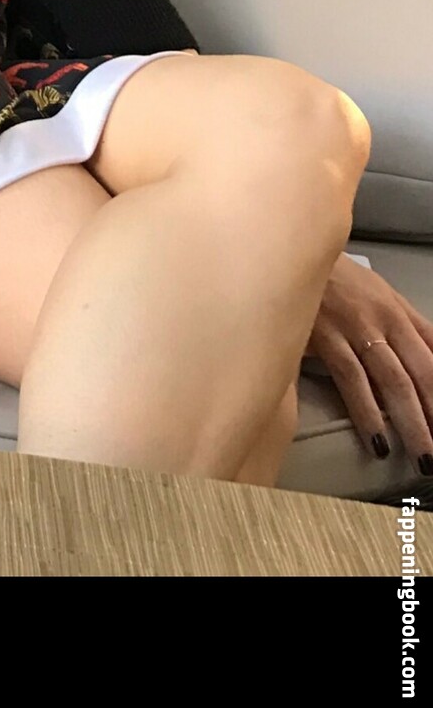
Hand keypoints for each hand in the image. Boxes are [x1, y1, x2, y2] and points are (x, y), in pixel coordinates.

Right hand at [305, 253, 432, 470]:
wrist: (288, 250)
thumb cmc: (332, 280)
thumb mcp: (376, 296)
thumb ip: (403, 328)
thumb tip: (428, 361)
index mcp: (399, 312)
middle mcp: (384, 318)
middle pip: (424, 373)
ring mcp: (355, 326)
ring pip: (395, 381)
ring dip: (414, 423)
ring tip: (424, 456)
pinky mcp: (325, 335)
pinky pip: (352, 378)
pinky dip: (368, 411)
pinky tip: (378, 438)